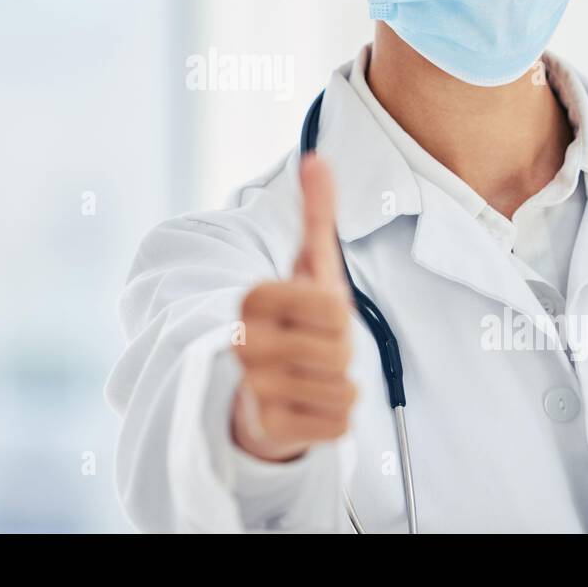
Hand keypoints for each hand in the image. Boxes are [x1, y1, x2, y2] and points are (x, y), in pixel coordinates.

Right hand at [231, 154, 356, 461]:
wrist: (262, 390)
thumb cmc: (295, 320)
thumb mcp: (308, 263)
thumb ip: (315, 211)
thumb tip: (318, 158)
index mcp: (252, 299)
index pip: (332, 308)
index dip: (337, 315)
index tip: (317, 315)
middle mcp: (244, 342)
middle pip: (340, 351)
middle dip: (341, 352)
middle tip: (317, 349)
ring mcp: (253, 387)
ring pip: (343, 389)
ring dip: (340, 385)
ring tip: (312, 377)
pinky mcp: (267, 428)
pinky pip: (339, 424)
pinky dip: (336, 417)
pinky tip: (310, 406)